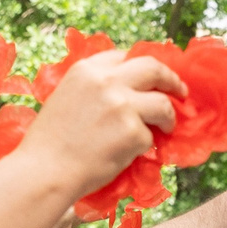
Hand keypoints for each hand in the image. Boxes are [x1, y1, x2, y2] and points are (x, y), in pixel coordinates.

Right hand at [25, 49, 183, 193]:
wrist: (45, 170)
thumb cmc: (50, 142)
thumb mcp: (66, 97)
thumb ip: (94, 88)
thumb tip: (126, 89)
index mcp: (87, 69)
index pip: (124, 56)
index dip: (141, 67)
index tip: (152, 77)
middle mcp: (106, 81)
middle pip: (153, 67)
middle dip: (171, 79)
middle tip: (181, 91)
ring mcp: (122, 105)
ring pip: (163, 103)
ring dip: (168, 117)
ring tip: (165, 129)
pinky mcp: (133, 132)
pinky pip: (151, 137)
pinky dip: (144, 147)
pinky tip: (128, 153)